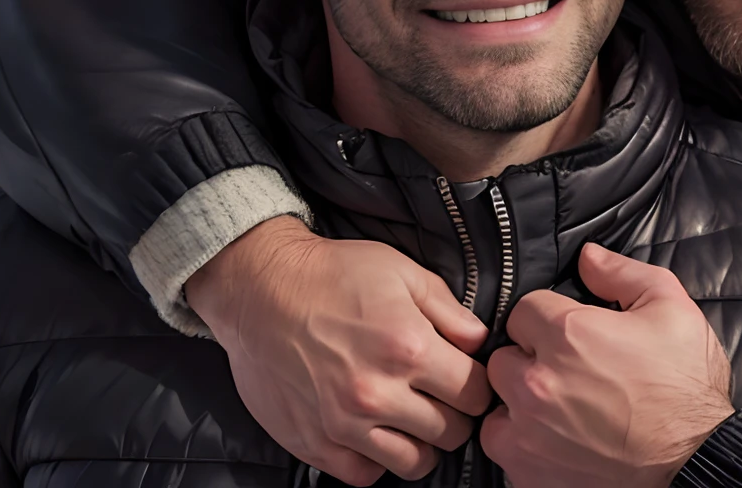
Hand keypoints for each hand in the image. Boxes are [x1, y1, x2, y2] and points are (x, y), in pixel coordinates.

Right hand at [186, 216, 492, 485]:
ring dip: (422, 442)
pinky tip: (376, 433)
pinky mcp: (315, 443)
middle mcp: (379, 393)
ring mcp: (344, 424)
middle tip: (442, 397)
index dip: (478, 385)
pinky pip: (366, 475)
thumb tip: (480, 343)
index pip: (475, 393)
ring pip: (416, 463)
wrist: (260, 289)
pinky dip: (378, 460)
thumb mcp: (402, 273)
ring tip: (413, 417)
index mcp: (409, 348)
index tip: (466, 378)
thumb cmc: (333, 274)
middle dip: (456, 414)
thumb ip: (450, 311)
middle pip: (453, 432)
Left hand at [481, 243, 733, 487]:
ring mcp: (529, 433)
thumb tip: (587, 256)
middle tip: (565, 370)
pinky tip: (554, 439)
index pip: (524, 309)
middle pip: (503, 355)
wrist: (699, 461)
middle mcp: (537, 382)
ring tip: (555, 407)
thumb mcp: (671, 309)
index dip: (548, 317)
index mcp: (567, 334)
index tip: (569, 333)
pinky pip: (504, 447)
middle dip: (529, 358)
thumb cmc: (688, 387)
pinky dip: (522, 442)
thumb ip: (622, 273)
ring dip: (519, 401)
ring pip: (497, 403)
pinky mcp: (530, 474)